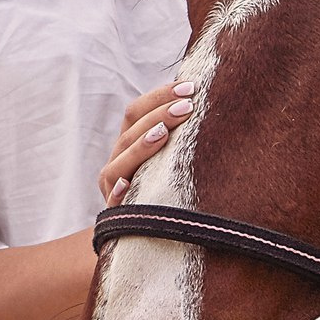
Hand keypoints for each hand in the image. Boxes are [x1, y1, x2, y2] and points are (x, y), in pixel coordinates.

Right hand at [97, 79, 196, 205]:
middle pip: (129, 133)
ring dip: (140, 147)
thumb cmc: (179, 185)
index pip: (134, 113)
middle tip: (187, 107)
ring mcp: (113, 189)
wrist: (165, 232)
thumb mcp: (179, 156)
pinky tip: (129, 185)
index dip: (159, 97)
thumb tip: (206, 96)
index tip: (190, 87)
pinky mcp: (118, 216)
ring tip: (163, 133)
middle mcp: (118, 163)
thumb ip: (183, 131)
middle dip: (158, 116)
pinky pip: (114, 204)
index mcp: (128, 144)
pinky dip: (119, 193)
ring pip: (117, 165)